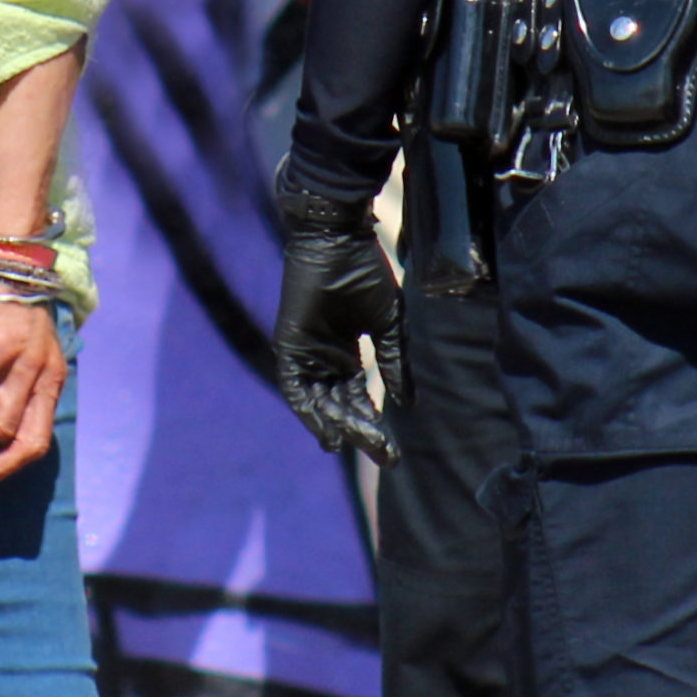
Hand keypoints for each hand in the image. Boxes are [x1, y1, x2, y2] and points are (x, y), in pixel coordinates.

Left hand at [273, 174, 408, 466]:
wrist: (339, 241)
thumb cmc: (364, 274)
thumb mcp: (388, 324)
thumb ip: (395, 362)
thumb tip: (407, 403)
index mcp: (346, 353)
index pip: (359, 397)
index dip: (373, 422)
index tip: (391, 450)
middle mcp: (325, 358)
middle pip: (340, 405)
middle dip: (360, 431)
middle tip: (384, 455)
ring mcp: (306, 353)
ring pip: (320, 402)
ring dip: (337, 425)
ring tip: (358, 447)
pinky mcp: (290, 346)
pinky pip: (296, 388)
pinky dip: (309, 410)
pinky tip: (325, 431)